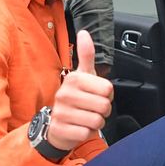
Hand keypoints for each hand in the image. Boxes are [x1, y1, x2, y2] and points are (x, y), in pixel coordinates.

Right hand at [47, 30, 113, 150]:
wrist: (57, 124)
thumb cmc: (75, 97)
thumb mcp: (83, 75)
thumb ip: (86, 54)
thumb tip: (84, 32)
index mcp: (74, 78)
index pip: (108, 89)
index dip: (107, 95)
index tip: (96, 95)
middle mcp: (65, 93)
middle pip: (104, 106)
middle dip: (103, 111)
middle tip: (92, 108)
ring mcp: (61, 112)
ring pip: (97, 121)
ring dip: (96, 123)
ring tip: (85, 118)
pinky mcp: (60, 130)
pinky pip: (87, 133)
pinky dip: (86, 133)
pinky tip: (78, 127)